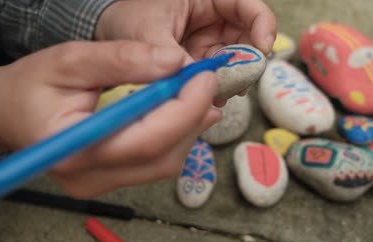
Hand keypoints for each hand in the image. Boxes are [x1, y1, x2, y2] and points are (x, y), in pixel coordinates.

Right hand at [0, 41, 221, 197]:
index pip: (147, 140)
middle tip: (205, 82)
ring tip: (197, 94)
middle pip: (163, 156)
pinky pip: (157, 162)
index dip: (185, 108)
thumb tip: (175, 61)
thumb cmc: (34, 86)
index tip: (204, 77)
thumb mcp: (71, 60)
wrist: (11, 113)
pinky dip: (176, 135)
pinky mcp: (112, 180)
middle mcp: (91, 178)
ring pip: (166, 162)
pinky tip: (182, 111)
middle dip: (193, 116)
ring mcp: (102, 185)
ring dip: (189, 126)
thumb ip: (123, 59)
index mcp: (75, 150)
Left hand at [95, 0, 276, 104]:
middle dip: (247, 61)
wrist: (109, 38)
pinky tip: (209, 100)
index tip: (263, 50)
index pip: (248, 7)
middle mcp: (214, 20)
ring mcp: (209, 43)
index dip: (263, 26)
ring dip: (232, 79)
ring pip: (234, 61)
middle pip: (247, 38)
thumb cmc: (128, 19)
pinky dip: (216, 88)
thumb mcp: (147, 30)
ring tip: (221, 95)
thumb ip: (168, 53)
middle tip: (241, 83)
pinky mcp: (201, 64)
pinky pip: (217, 76)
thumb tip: (190, 79)